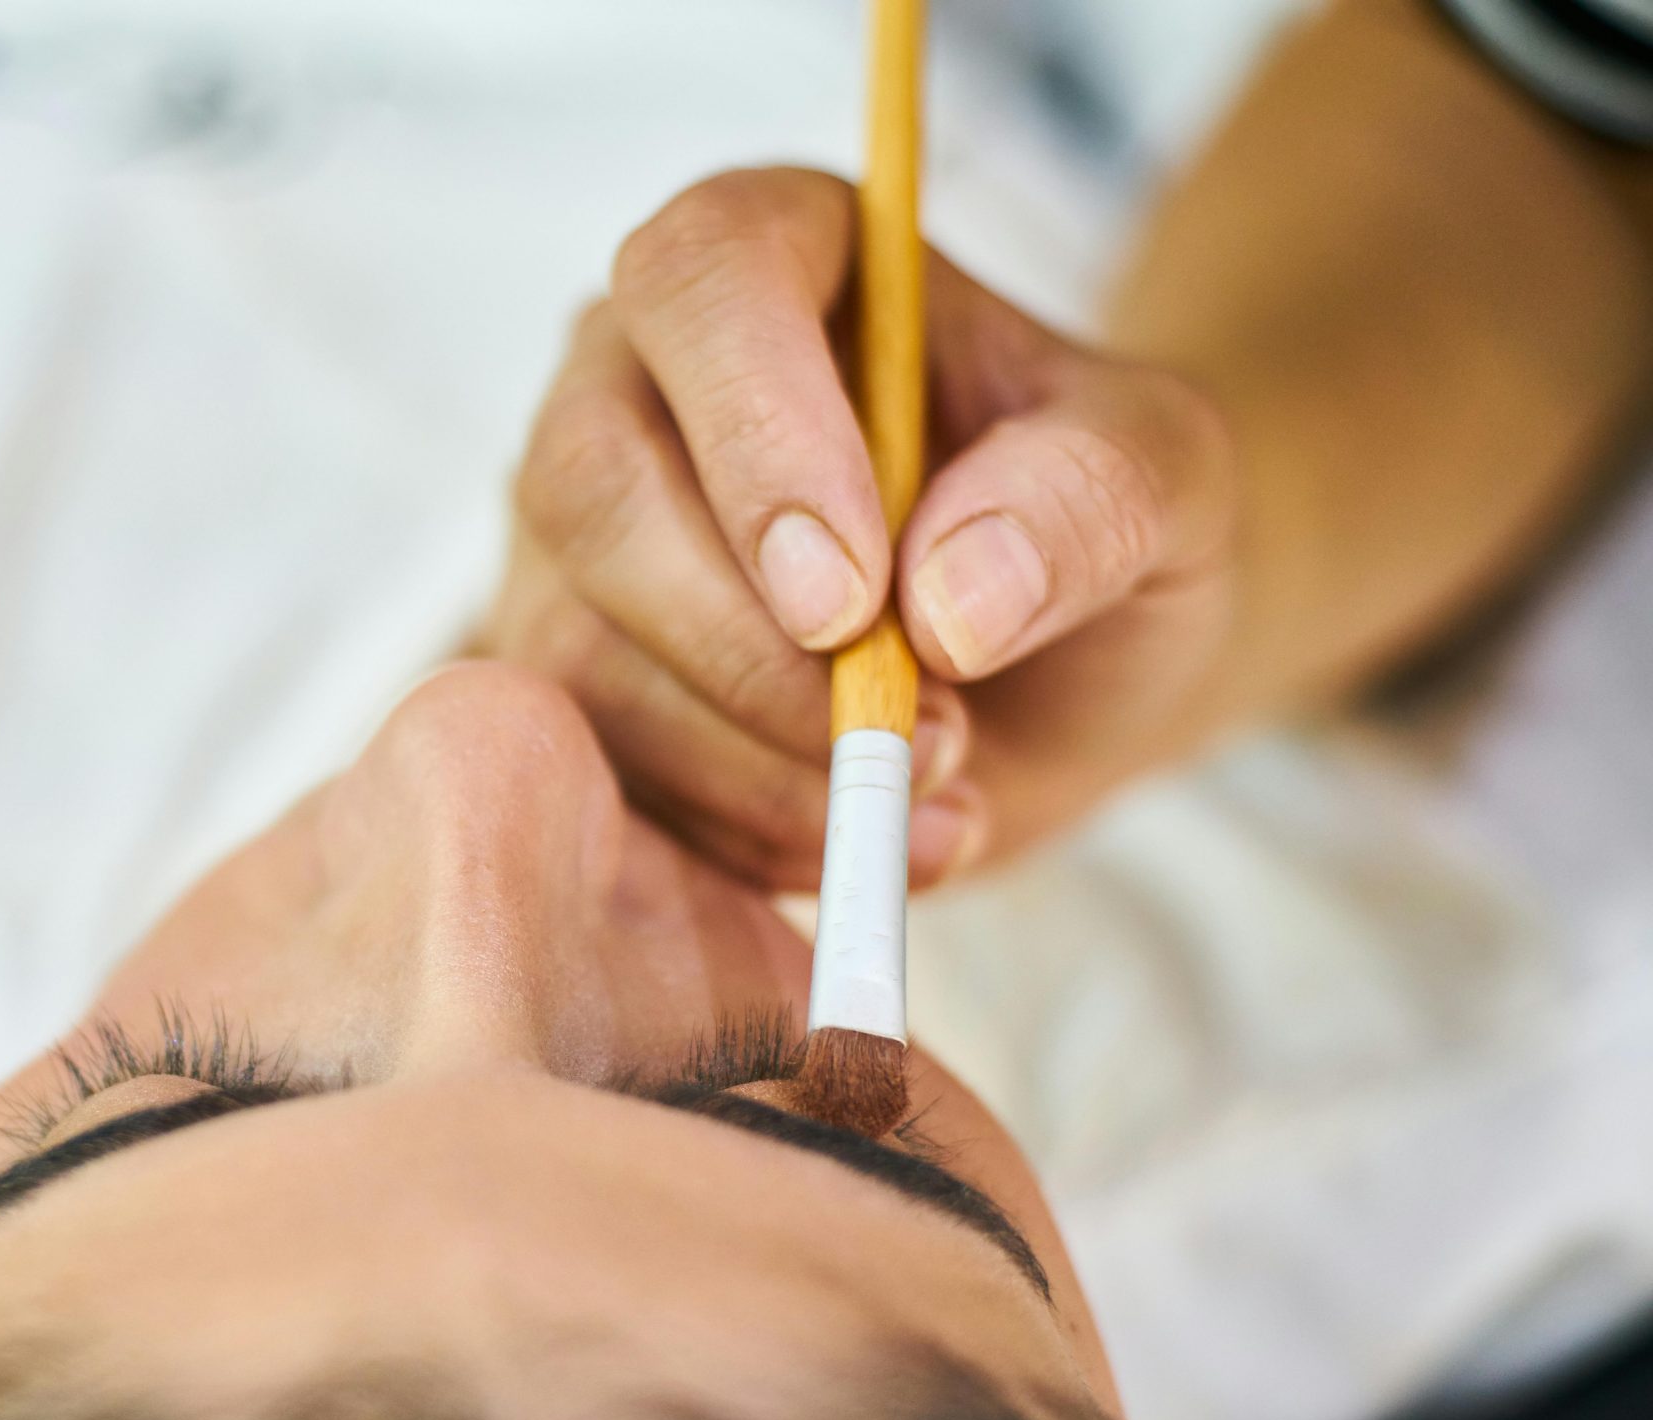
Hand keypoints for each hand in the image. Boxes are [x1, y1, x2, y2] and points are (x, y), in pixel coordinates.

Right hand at [483, 168, 1234, 890]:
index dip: (758, 431)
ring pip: (577, 649)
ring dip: (757, 760)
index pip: (701, 277)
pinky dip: (739, 833)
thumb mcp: (1167, 478)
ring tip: (937, 793)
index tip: (856, 594)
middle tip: (916, 731)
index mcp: (773, 260)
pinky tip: (867, 835)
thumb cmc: (1092, 523)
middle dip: (742, 641)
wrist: (1064, 663)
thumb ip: (1091, 493)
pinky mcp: (573, 689)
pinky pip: (600, 774)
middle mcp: (634, 385)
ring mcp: (580, 548)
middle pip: (591, 479)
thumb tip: (950, 594)